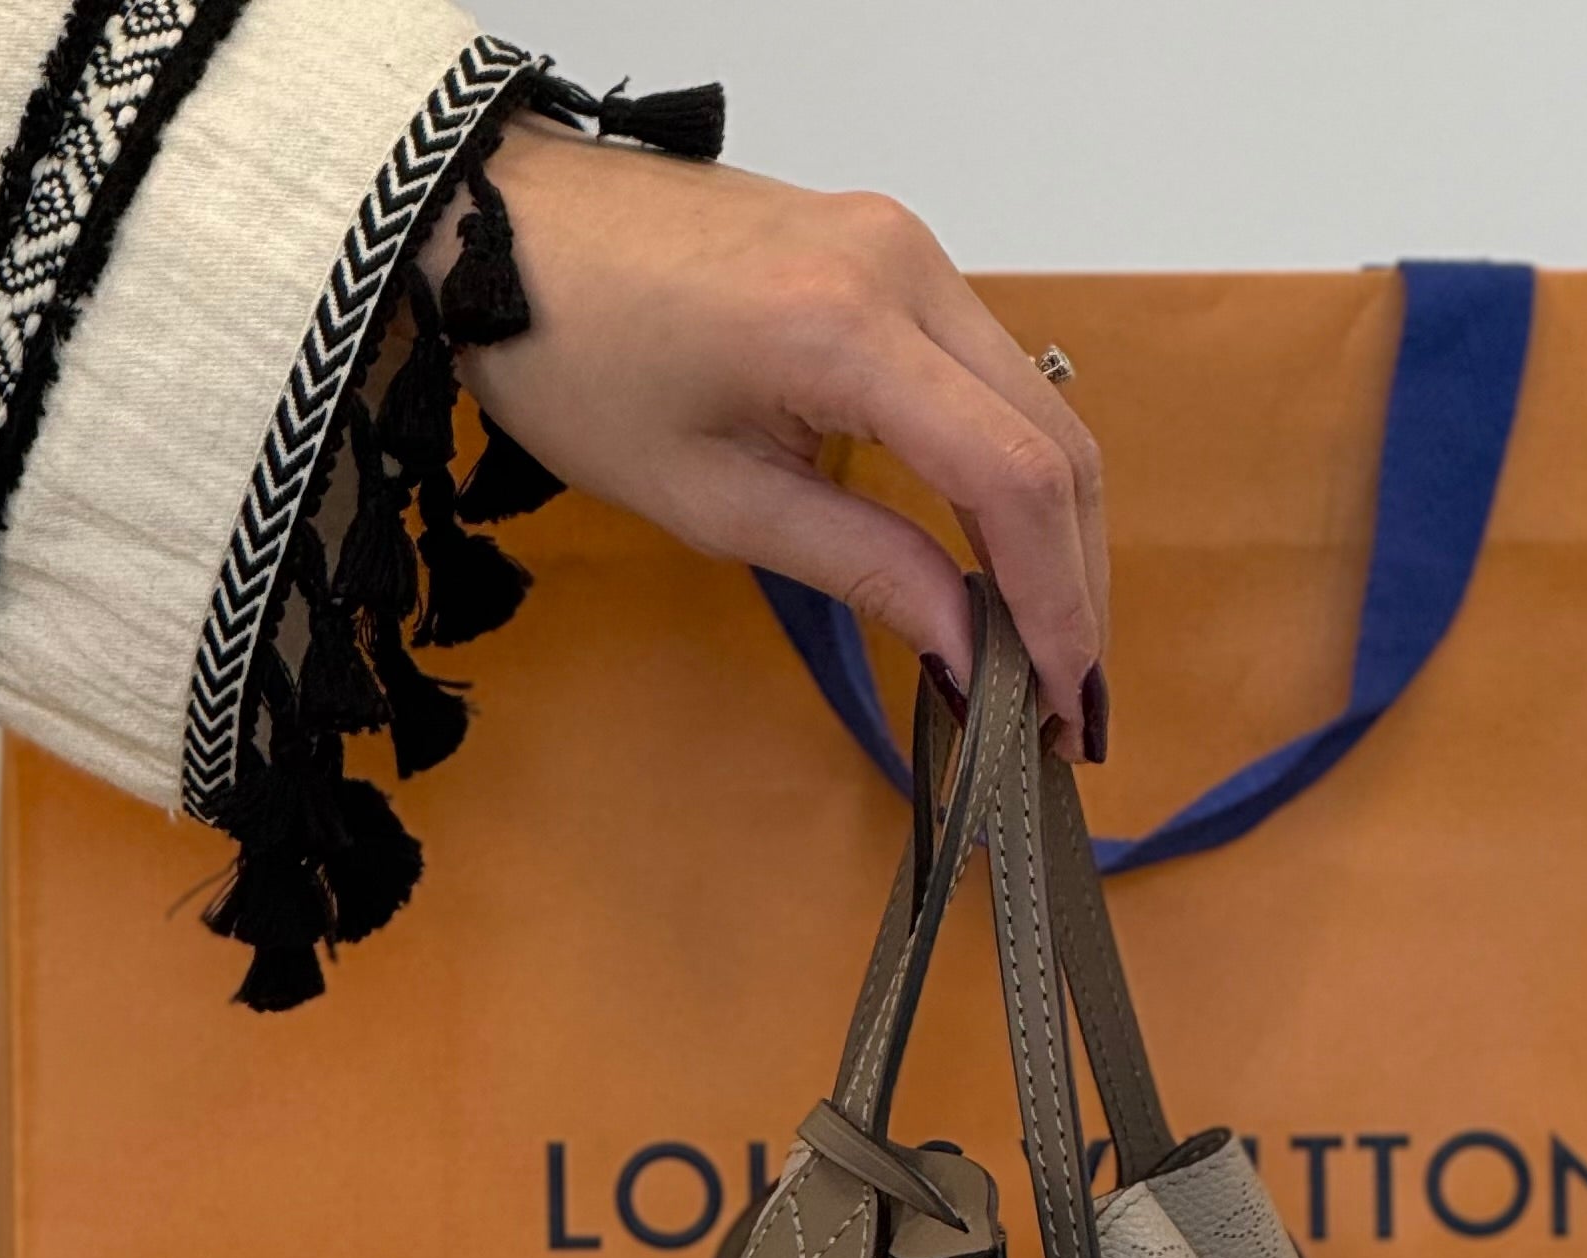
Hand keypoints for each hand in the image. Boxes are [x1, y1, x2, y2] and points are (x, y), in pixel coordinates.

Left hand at [421, 117, 1109, 756]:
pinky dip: (1016, 471)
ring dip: (1056, 530)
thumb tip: (966, 646)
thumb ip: (859, 566)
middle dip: (1077, 580)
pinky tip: (1002, 553)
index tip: (1067, 698)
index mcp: (846, 329)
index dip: (1058, 602)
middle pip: (1056, 441)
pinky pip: (994, 374)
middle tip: (1072, 696)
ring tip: (1047, 641)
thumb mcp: (711, 499)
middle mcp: (904, 270)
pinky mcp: (895, 254)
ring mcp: (908, 250)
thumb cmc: (576, 359)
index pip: (1014, 478)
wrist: (509, 229)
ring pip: (1041, 406)